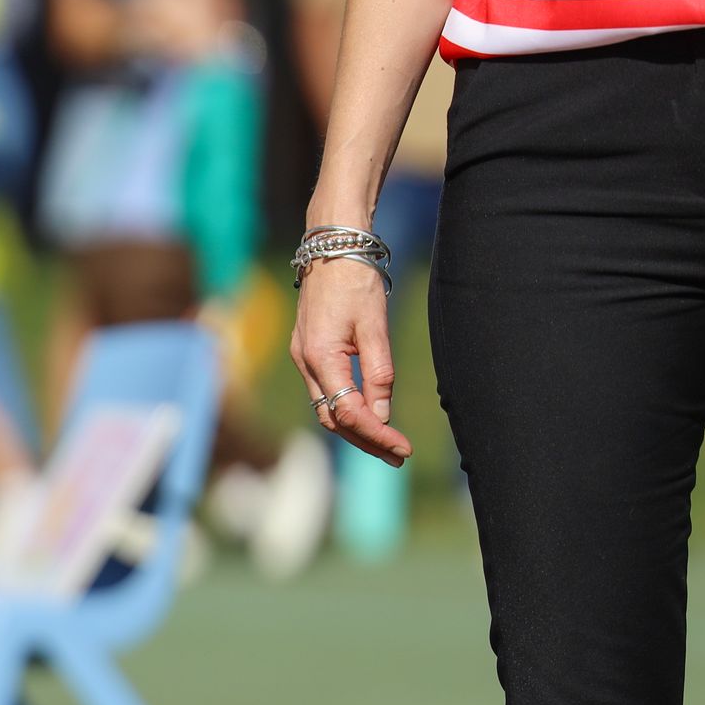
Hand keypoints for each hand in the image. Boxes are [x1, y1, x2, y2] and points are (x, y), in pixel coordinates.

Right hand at [289, 257, 410, 466]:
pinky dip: (346, 409)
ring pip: (326, 408)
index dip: (376, 434)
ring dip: (355, 429)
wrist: (329, 248)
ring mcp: (302, 358)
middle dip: (365, 440)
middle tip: (398, 456)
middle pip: (332, 418)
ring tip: (386, 443)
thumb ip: (379, 372)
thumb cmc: (354, 281)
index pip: (348, 412)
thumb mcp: (375, 326)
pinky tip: (368, 415)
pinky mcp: (307, 352)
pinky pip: (324, 392)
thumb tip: (383, 414)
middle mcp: (304, 363)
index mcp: (320, 358)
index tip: (402, 448)